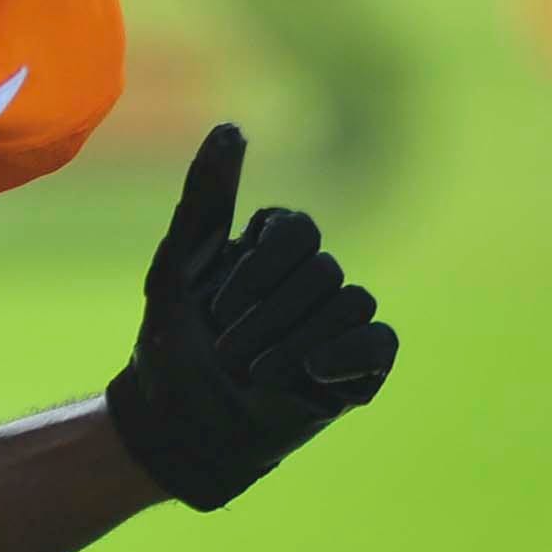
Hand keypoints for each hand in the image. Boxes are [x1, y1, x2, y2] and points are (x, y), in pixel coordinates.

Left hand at [103, 124, 398, 509]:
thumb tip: (232, 125)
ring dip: (294, 340)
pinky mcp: (356, 370)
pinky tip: (310, 372)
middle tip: (226, 352)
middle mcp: (308, 282)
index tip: (216, 307)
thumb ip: (205, 196)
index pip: (295, 229)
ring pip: (351, 302)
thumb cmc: (171, 345)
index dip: (258, 269)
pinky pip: (380, 342)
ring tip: (252, 372)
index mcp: (270, 252)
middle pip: (322, 268)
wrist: (177, 427)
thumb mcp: (177, 265)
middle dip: (267, 315)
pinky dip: (348, 354)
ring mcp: (334, 325)